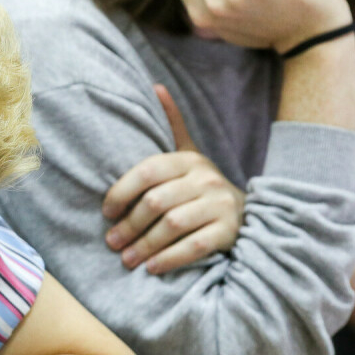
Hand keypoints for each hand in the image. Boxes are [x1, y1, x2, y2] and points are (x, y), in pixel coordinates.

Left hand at [102, 84, 244, 274]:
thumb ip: (172, 125)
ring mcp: (220, 204)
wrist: (248, 214)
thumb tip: (155, 86)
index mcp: (189, 159)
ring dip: (144, 246)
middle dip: (129, 226)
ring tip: (127, 259)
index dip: (122, 191)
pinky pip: (193, 247)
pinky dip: (169, 259)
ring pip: (172, 225)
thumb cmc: (204, 188)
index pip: (147, 171)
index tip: (106, 212)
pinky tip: (152, 268)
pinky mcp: (229, 230)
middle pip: (156, 202)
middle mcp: (206, 178)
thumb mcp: (189, 155)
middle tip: (112, 243)